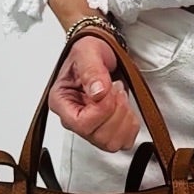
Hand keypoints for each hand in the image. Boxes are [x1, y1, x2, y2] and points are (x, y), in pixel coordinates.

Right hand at [48, 36, 140, 150]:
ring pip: (112, 143)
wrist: (100, 51)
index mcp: (62, 101)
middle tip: (115, 89)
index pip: (81, 124)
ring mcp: (90, 127)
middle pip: (98, 137)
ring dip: (124, 118)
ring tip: (119, 97)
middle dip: (116, 112)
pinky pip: (124, 141)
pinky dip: (131, 125)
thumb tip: (98, 92)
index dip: (102, 110)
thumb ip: (91, 70)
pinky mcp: (107, 129)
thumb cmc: (89, 51)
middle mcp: (73, 118)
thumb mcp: (88, 52)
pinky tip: (126, 108)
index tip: (109, 89)